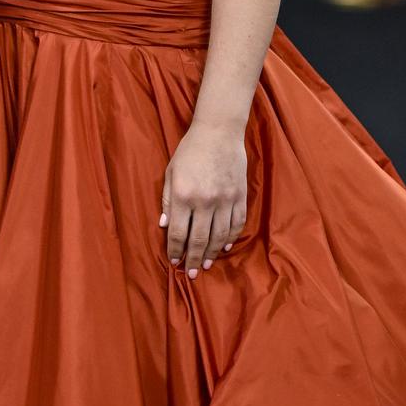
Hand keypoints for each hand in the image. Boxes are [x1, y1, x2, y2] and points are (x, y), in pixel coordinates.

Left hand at [160, 122, 246, 277]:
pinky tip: (223, 247)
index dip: (176, 250)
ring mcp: (225, 199)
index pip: (179, 232)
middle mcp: (205, 201)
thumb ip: (168, 200)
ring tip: (205, 265)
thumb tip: (166, 226)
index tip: (174, 261)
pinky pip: (236, 224)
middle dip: (193, 259)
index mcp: (184, 195)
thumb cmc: (189, 151)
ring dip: (211, 253)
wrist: (219, 132)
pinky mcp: (240, 196)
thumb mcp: (171, 173)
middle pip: (199, 239)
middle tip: (190, 273)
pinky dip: (230, 238)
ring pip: (219, 236)